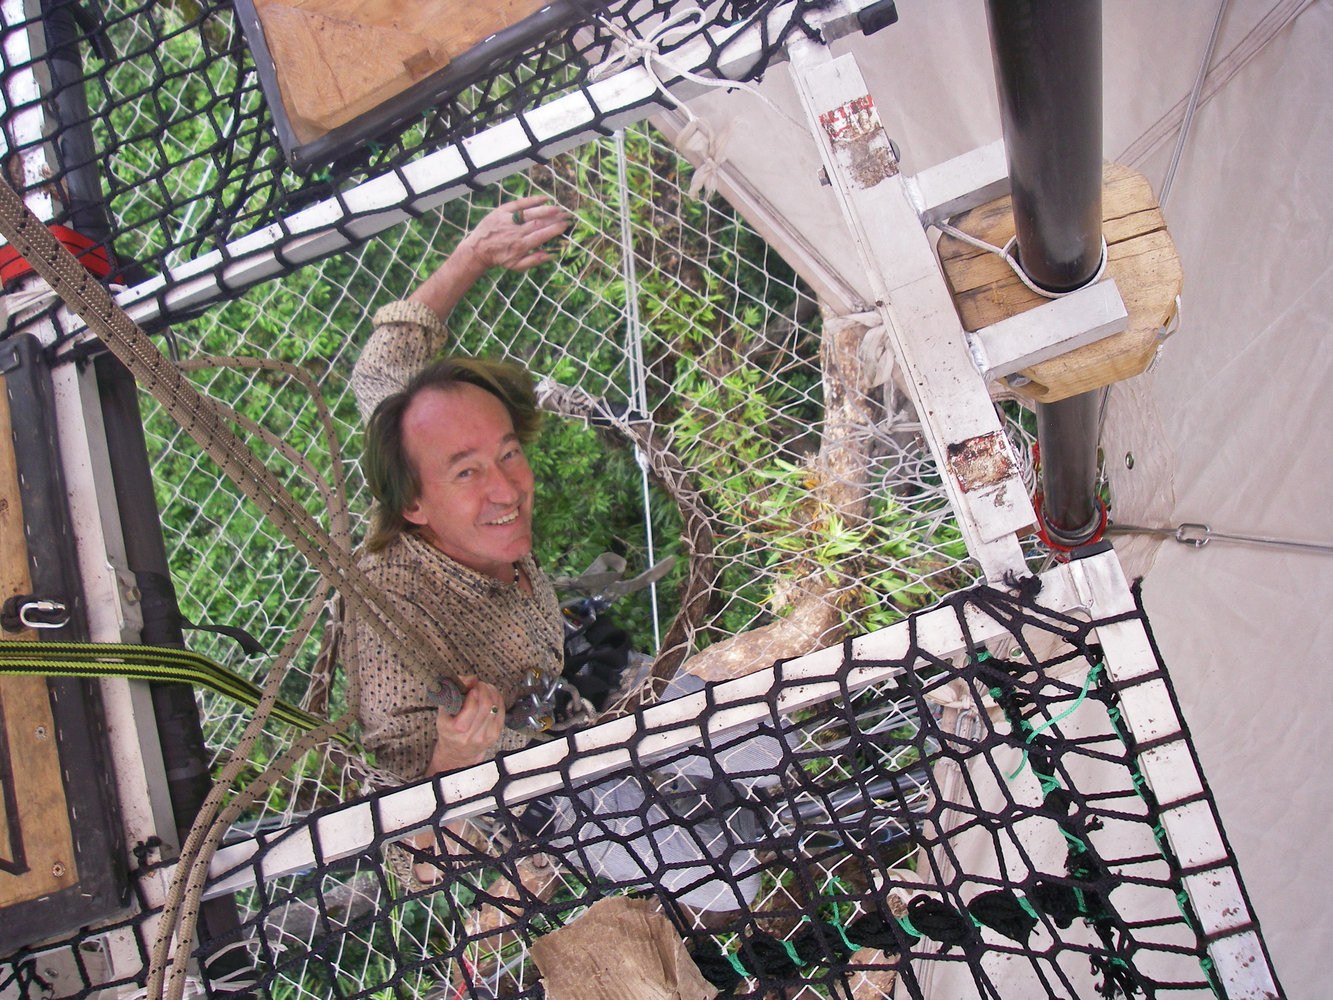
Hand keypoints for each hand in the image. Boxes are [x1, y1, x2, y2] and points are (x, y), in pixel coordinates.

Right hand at [427, 675, 505, 773]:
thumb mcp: (444, 711)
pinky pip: (501, 711)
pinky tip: (491, 696)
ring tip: (484, 689)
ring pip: (495, 706)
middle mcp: (472, 735)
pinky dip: (497, 700)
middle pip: (486, 705)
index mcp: (457, 729)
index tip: (471, 686)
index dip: (474, 692)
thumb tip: (470, 679)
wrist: (457, 752)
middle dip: (484, 689)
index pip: (472, 707)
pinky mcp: (495, 735)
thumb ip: (453, 692)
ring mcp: (485, 736)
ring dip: (491, 692)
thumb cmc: (449, 729)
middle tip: (479, 684)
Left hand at [456, 195, 570, 272]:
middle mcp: (515, 232)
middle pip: (538, 223)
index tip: (565, 226)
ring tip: (558, 208)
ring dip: (545, 210)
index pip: (542, 235)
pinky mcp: (501, 211)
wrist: (478, 249)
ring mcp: (508, 220)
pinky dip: (531, 200)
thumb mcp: (517, 266)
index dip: (555, 230)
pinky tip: (544, 198)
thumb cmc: (500, 258)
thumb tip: (552, 255)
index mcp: (520, 246)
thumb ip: (534, 261)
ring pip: (530, 213)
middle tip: (566, 216)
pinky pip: (518, 203)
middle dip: (554, 219)